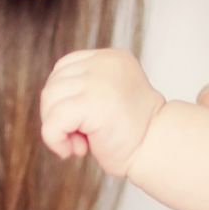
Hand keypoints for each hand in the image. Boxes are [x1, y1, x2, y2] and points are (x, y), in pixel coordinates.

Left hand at [40, 48, 166, 175]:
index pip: (64, 68)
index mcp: (110, 58)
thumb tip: (49, 98)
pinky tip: (76, 151)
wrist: (159, 150)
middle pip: (54, 84)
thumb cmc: (133, 134)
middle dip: (57, 115)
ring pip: (50, 100)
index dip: (63, 98)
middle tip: (81, 137)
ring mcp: (99, 80)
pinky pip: (53, 121)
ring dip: (57, 128)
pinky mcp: (92, 102)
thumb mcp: (108, 98)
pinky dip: (55, 140)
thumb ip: (84, 89)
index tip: (81, 122)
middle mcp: (104, 63)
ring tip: (81, 144)